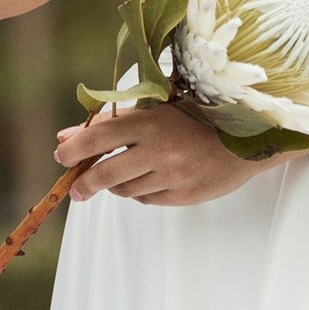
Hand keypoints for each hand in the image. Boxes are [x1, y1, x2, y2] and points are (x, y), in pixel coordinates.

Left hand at [55, 105, 308, 206]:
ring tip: (123, 173)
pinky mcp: (183, 196)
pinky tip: (149, 178)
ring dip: (116, 184)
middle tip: (76, 189)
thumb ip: (111, 122)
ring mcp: (172, 176)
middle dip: (84, 183)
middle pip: (105, 174)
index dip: (74, 149)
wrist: (246, 139)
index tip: (62, 156)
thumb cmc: (194, 116)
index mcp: (150, 122)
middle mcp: (159, 150)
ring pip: (125, 190)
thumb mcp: (154, 110)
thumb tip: (64, 136)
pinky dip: (140, 191)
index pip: (99, 137)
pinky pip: (147, 199)